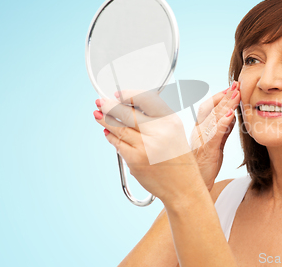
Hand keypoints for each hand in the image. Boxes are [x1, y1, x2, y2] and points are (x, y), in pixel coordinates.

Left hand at [93, 89, 203, 203]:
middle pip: (127, 112)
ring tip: (98, 114)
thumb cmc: (178, 159)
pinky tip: (107, 132)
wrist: (183, 187)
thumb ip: (156, 118)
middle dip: (110, 106)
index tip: (119, 94)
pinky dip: (111, 136)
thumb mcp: (175, 132)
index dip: (128, 94)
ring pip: (119, 127)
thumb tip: (129, 107)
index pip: (145, 98)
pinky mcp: (135, 160)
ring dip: (105, 120)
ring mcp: (145, 146)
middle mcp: (159, 131)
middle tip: (101, 102)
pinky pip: (118, 144)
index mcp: (170, 120)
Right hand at [189, 81, 240, 190]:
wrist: (192, 186)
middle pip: (212, 109)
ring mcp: (201, 140)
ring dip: (226, 105)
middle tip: (236, 84)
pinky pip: (214, 134)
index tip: (232, 87)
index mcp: (200, 129)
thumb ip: (222, 130)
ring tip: (236, 94)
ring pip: (214, 118)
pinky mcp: (206, 150)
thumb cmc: (203, 166)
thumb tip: (231, 115)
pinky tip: (230, 116)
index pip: (209, 107)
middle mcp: (198, 131)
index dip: (220, 96)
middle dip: (225, 96)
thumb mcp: (215, 144)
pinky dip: (223, 124)